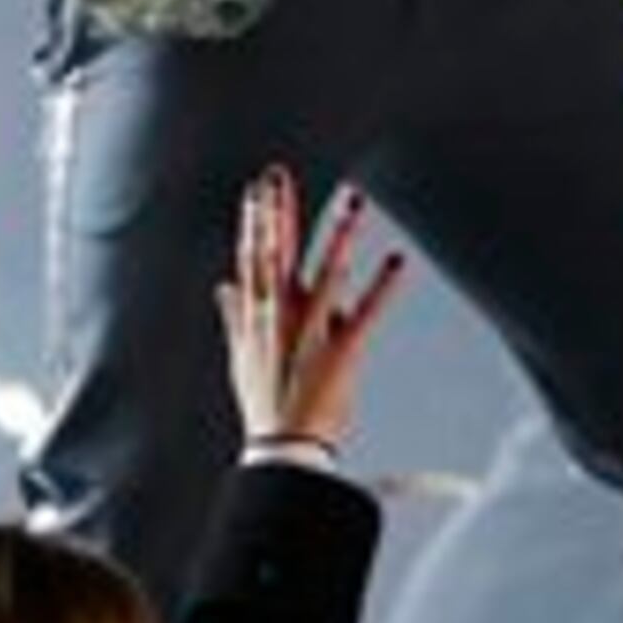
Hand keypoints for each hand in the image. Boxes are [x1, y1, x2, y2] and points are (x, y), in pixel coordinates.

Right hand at [214, 167, 409, 452]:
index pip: (253, 258)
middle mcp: (280, 319)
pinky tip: (398, 260)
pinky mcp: (343, 351)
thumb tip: (224, 287)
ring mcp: (311, 333)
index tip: (258, 189)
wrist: (283, 447)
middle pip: (276, 256)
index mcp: (258, 317)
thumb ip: (236, 317)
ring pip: (325, 275)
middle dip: (277, 214)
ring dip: (340, 237)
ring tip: (354, 203)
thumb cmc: (266, 401)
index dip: (256, 222)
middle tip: (278, 175)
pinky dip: (383, 286)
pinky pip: (367, 312)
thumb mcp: (243, 356)